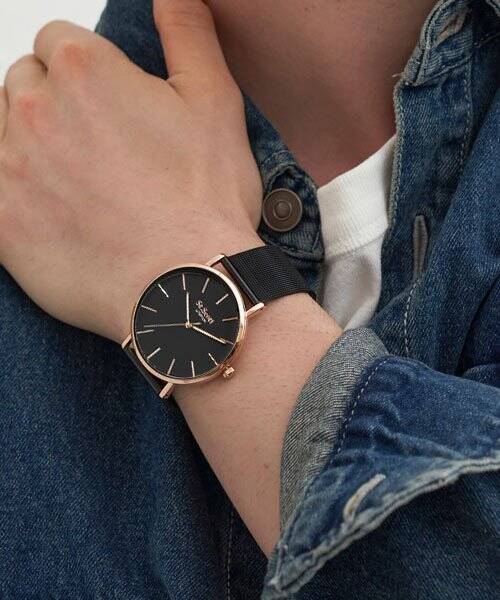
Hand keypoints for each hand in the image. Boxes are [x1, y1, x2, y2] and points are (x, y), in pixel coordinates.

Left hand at [0, 0, 262, 342]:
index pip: (60, 43)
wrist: (185, 286)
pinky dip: (14, 192)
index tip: (112, 111)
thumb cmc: (205, 200)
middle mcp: (35, 109)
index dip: (90, 75)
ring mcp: (9, 168)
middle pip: (25, 84)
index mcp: (86, 71)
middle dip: (56, 106)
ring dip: (30, 147)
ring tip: (78, 186)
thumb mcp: (215, 103)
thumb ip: (187, 33)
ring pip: (2, 134)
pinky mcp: (0, 223)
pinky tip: (49, 211)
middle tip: (98, 152)